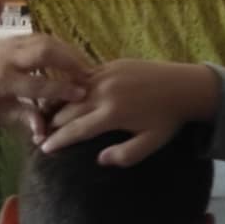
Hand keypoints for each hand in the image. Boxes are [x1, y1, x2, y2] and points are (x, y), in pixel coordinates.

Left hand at [0, 35, 90, 131]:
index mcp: (2, 80)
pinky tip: (72, 56)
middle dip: (70, 61)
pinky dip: (60, 45)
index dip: (60, 89)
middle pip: (44, 52)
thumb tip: (44, 131)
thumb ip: (23, 117)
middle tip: (88, 74)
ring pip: (46, 40)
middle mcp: (9, 57)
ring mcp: (13, 42)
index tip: (80, 94)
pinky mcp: (17, 35)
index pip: (37, 83)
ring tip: (85, 65)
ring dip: (69, 51)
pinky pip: (43, 37)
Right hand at [40, 59, 221, 166]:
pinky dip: (74, 87)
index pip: (76, 129)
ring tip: (47, 114)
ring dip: (59, 102)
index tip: (44, 148)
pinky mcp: (113, 64)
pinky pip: (86, 75)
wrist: (185, 85)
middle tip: (39, 133)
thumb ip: (124, 155)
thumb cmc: (168, 118)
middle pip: (68, 108)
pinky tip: (67, 94)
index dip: (58, 140)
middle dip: (52, 122)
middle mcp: (105, 92)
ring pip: (73, 90)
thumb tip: (99, 159)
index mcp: (112, 114)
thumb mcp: (150, 143)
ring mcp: (108, 74)